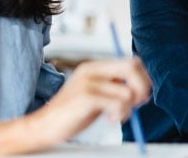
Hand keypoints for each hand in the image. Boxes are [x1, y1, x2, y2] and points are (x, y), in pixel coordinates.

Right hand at [29, 58, 150, 144]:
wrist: (43, 127)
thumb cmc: (73, 113)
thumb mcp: (97, 95)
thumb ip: (115, 88)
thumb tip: (144, 91)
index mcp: (95, 67)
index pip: (131, 61)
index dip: (143, 77)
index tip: (141, 96)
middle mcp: (92, 70)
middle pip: (132, 66)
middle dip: (142, 86)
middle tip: (137, 104)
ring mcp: (88, 82)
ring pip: (128, 91)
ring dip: (129, 108)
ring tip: (116, 116)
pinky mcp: (86, 97)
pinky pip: (118, 104)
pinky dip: (120, 114)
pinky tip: (109, 119)